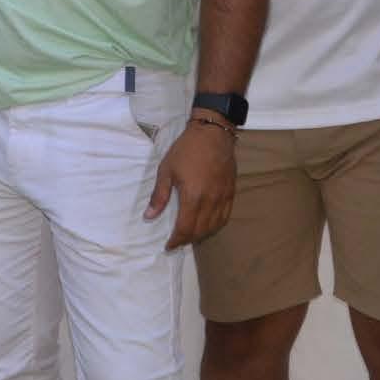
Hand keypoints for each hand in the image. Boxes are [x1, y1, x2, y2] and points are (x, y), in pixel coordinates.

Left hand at [148, 120, 235, 249]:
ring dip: (201, 235)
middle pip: (200, 231)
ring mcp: (223, 197)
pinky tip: (207, 225)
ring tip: (190, 235)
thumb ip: (159, 196)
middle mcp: (210, 200)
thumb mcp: (166, 170)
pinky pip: (225, 217)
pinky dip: (215, 226)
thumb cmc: (186, 150)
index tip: (168, 246)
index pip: (185, 228)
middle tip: (176, 241)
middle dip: (187, 240)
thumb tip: (149, 216)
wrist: (213, 133)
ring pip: (214, 226)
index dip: (176, 241)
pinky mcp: (230, 193)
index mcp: (193, 196)